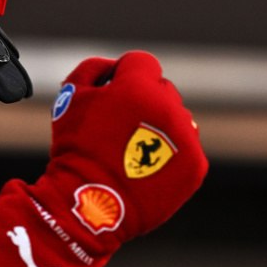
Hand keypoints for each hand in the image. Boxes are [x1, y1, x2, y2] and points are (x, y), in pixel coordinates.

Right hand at [34, 51, 207, 252]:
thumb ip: (92, 69)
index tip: (113, 94)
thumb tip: (112, 66)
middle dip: (144, 100)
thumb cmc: (77, 148)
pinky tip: (149, 168)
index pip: (141, 63)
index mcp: (139, 85)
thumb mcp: (70, 98)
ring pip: (177, 119)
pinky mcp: (195, 165)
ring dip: (160, 126)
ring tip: (134, 151)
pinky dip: (172, 155)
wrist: (92, 203)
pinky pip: (188, 148)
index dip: (124, 75)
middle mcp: (169, 106)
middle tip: (120, 126)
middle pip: (162, 90)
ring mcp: (186, 136)